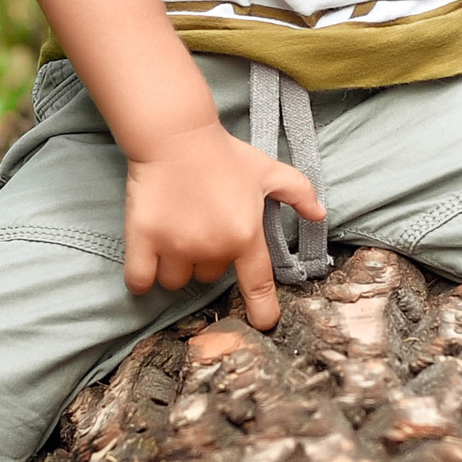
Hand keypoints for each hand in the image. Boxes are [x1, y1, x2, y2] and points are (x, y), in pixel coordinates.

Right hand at [119, 120, 322, 329]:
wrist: (176, 136)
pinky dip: (143, 277)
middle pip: (209, 276)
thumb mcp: (267, 169)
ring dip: (176, 266)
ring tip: (176, 233)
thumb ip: (298, 192)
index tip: (264, 325)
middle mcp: (212, 247)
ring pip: (176, 280)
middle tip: (202, 226)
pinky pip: (140, 280)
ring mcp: (176, 247)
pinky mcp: (143, 241)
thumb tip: (320, 214)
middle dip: (207, 259)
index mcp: (244, 235)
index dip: (262, 310)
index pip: (257, 284)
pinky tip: (148, 260)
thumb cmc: (223, 154)